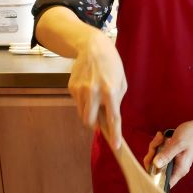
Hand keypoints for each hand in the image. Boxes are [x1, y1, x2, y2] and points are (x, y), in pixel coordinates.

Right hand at [67, 31, 127, 146]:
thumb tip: (109, 120)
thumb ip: (116, 101)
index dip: (115, 134)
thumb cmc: (111, 65)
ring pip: (82, 115)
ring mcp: (80, 90)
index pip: (113, 118)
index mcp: (110, 90)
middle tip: (100, 119)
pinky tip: (88, 87)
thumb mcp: (121, 81)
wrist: (92, 46)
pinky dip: (84, 101)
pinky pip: (78, 103)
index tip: (116, 146)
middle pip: (90, 122)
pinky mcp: (71, 87)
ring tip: (95, 98)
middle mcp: (94, 91)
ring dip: (89, 113)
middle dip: (95, 125)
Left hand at [142, 119, 192, 187]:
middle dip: (151, 156)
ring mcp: (171, 163)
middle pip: (155, 170)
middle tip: (157, 142)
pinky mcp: (169, 156)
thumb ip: (167, 154)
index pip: (164, 183)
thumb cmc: (191, 135)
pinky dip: (157, 145)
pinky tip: (161, 137)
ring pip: (154, 161)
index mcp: (179, 170)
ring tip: (161, 137)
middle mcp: (175, 169)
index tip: (150, 163)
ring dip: (154, 148)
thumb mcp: (178, 143)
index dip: (153, 178)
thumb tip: (156, 164)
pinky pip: (157, 154)